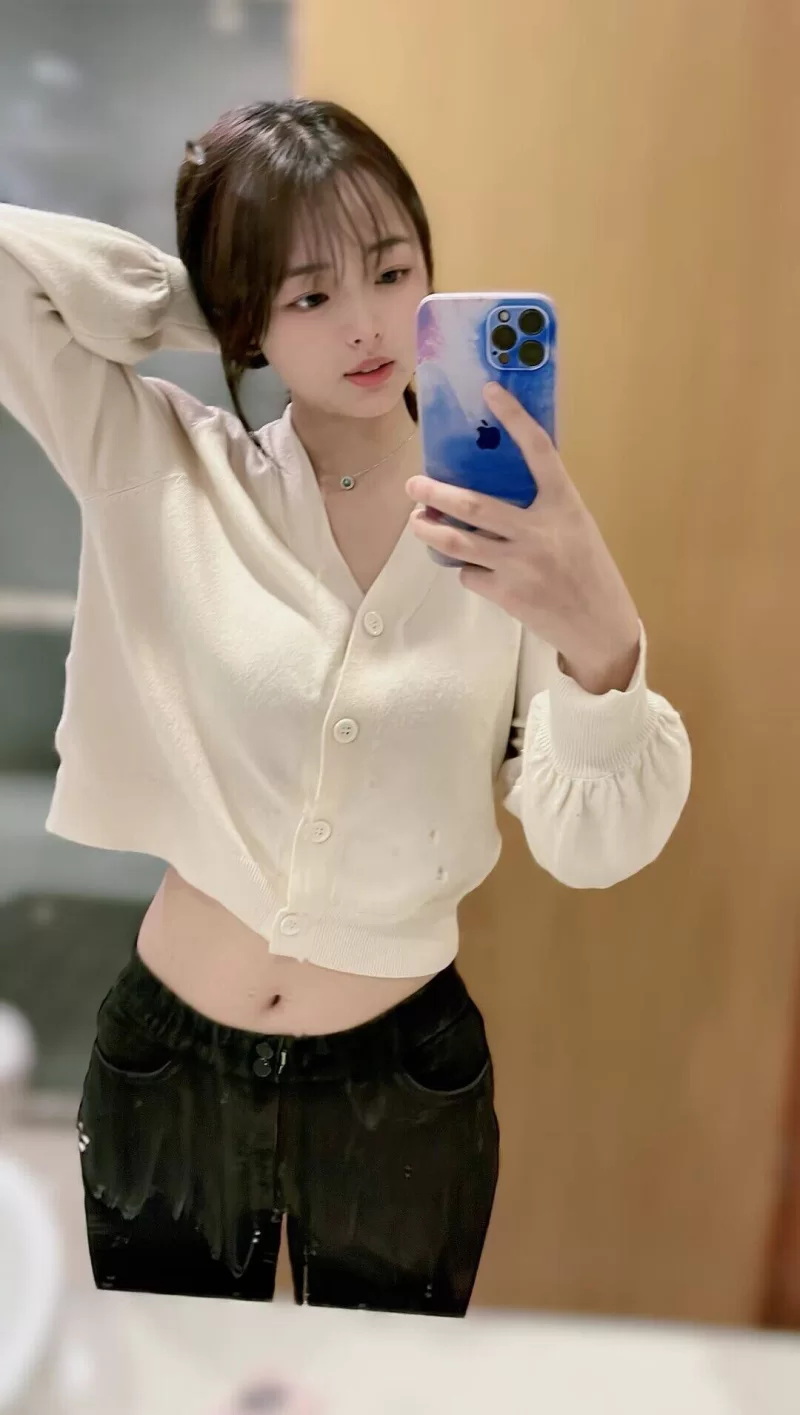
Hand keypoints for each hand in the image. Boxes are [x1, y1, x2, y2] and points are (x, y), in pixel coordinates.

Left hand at [406, 382, 641, 693]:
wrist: (601, 627)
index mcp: (565, 505)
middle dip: (435, 493)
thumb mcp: (575, 528)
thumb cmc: (588, 571)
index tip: (490, 391)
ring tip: (417, 523)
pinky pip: (470, 574)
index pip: (539, 451)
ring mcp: (520, 564)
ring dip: (429, 532)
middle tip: (414, 484)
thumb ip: (542, 507)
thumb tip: (490, 490)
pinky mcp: (507, 594)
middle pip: (473, 505)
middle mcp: (540, 531)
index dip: (515, 418)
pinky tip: (473, 569)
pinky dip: (466, 569)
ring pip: (457, 543)